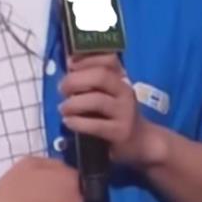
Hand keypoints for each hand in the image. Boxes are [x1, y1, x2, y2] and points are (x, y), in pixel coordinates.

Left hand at [57, 53, 167, 169]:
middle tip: (62, 89)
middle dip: (76, 80)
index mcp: (121, 79)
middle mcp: (125, 92)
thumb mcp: (108, 94)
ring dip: (74, 103)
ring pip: (97, 100)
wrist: (139, 142)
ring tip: (63, 108)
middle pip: (101, 77)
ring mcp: (125, 112)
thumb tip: (69, 63)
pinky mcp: (121, 132)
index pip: (109, 60)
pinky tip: (68, 122)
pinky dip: (78, 122)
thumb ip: (91, 80)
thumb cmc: (115, 114)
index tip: (69, 64)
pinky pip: (96, 125)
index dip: (87, 59)